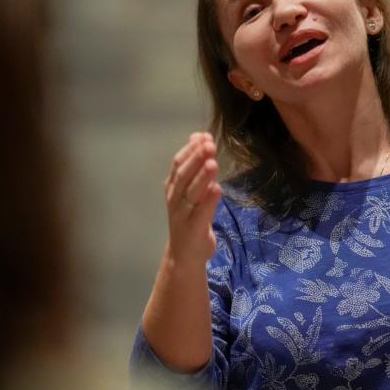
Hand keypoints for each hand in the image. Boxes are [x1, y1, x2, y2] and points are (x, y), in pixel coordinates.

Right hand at [164, 132, 220, 264]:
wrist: (184, 253)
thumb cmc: (190, 217)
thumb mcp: (190, 189)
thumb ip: (194, 165)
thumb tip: (200, 136)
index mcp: (173, 187)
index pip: (178, 164)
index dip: (190, 149)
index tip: (204, 136)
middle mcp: (175, 198)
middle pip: (183, 175)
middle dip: (196, 159)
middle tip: (209, 145)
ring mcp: (183, 214)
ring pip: (191, 192)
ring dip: (202, 177)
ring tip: (213, 163)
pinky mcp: (194, 228)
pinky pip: (201, 212)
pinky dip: (208, 200)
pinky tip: (217, 188)